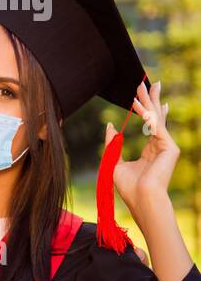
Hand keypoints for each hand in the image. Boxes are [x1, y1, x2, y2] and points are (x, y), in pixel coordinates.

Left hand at [106, 80, 178, 220]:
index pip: (151, 125)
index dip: (147, 110)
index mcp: (151, 151)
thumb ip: (112, 143)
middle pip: (156, 116)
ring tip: (142, 84)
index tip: (143, 97)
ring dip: (148, 100)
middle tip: (147, 81)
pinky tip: (136, 103)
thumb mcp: (114, 161)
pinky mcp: (170, 147)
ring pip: (156, 117)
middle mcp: (161, 146)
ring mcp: (167, 146)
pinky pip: (155, 125)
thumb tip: (110, 125)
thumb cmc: (128, 187)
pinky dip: (145, 113)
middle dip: (151, 98)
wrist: (141, 199)